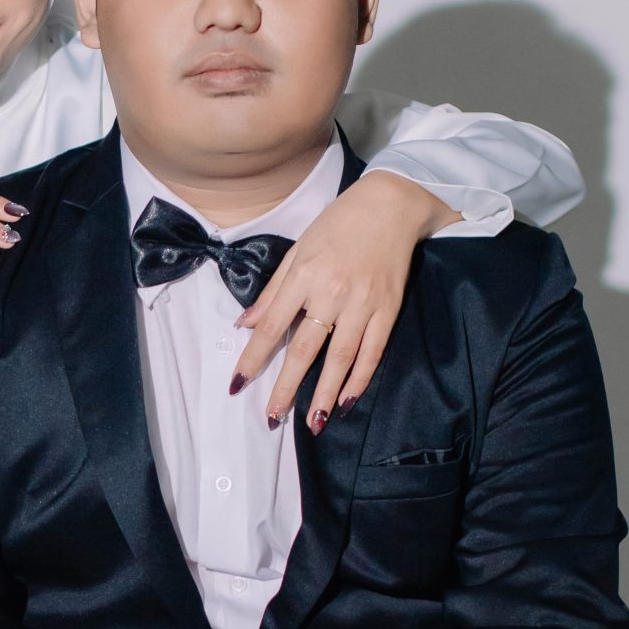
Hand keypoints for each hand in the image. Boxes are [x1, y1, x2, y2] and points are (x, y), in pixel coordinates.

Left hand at [232, 171, 458, 428]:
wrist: (390, 206)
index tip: (237, 384)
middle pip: (305, 348)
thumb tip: (244, 324)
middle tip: (272, 417)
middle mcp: (332, 292)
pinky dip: (360, 378)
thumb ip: (273, 291)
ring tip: (313, 422)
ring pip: (341, 356)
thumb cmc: (338, 225)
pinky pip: (373, 351)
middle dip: (287, 386)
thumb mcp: (298, 249)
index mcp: (304, 274)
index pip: (272, 325)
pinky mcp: (388, 309)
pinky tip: (346, 400)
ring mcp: (363, 302)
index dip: (253, 358)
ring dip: (325, 392)